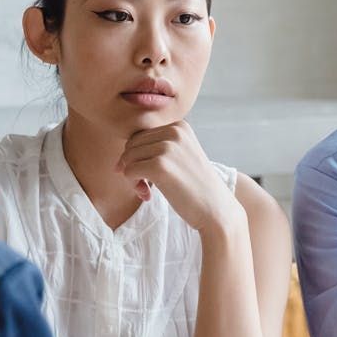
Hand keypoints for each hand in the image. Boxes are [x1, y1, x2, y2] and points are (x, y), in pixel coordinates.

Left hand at [115, 121, 241, 231]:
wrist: (216, 209)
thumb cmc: (196, 188)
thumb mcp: (181, 157)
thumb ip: (157, 150)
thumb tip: (120, 161)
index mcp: (180, 126)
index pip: (141, 136)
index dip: (139, 158)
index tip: (149, 176)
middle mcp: (174, 132)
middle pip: (132, 145)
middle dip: (132, 166)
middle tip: (145, 186)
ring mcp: (167, 148)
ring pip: (128, 158)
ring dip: (132, 177)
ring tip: (146, 190)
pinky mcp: (160, 166)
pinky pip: (129, 171)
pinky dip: (133, 184)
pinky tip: (147, 195)